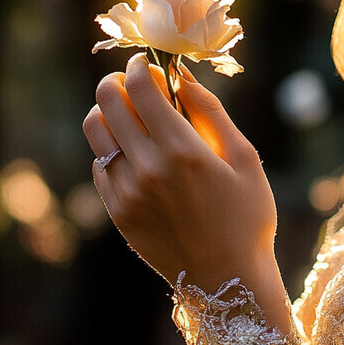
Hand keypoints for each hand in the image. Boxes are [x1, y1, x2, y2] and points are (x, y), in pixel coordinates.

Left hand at [83, 53, 277, 291]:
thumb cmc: (248, 215)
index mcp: (183, 151)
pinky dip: (112, 147)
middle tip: (139, 83)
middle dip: (119, 81)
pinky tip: (138, 152)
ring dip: (110, 112)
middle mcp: (147, 169)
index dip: (140, 67)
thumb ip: (212, 113)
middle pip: (108, 103)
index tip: (150, 65)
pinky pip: (99, 165)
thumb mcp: (244, 158)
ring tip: (134, 114)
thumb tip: (183, 77)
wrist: (228, 279)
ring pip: (96, 131)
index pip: (140, 88)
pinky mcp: (117, 213)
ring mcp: (126, 193)